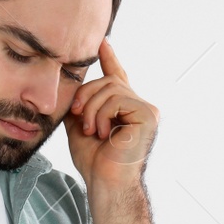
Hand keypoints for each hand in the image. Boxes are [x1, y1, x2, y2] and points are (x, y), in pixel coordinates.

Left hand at [63, 37, 157, 191]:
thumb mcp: (79, 126)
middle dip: (85, 96)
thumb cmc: (93, 160)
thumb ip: (81, 105)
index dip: (109, 59)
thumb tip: (74, 88)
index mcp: (122, 109)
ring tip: (92, 131)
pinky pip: (117, 98)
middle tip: (77, 116)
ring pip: (110, 88)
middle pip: (107, 81)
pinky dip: (101, 115)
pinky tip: (103, 132)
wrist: (105, 181)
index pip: (116, 78)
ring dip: (91, 109)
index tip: (102, 42)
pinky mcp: (148, 114)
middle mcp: (138, 106)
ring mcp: (146, 109)